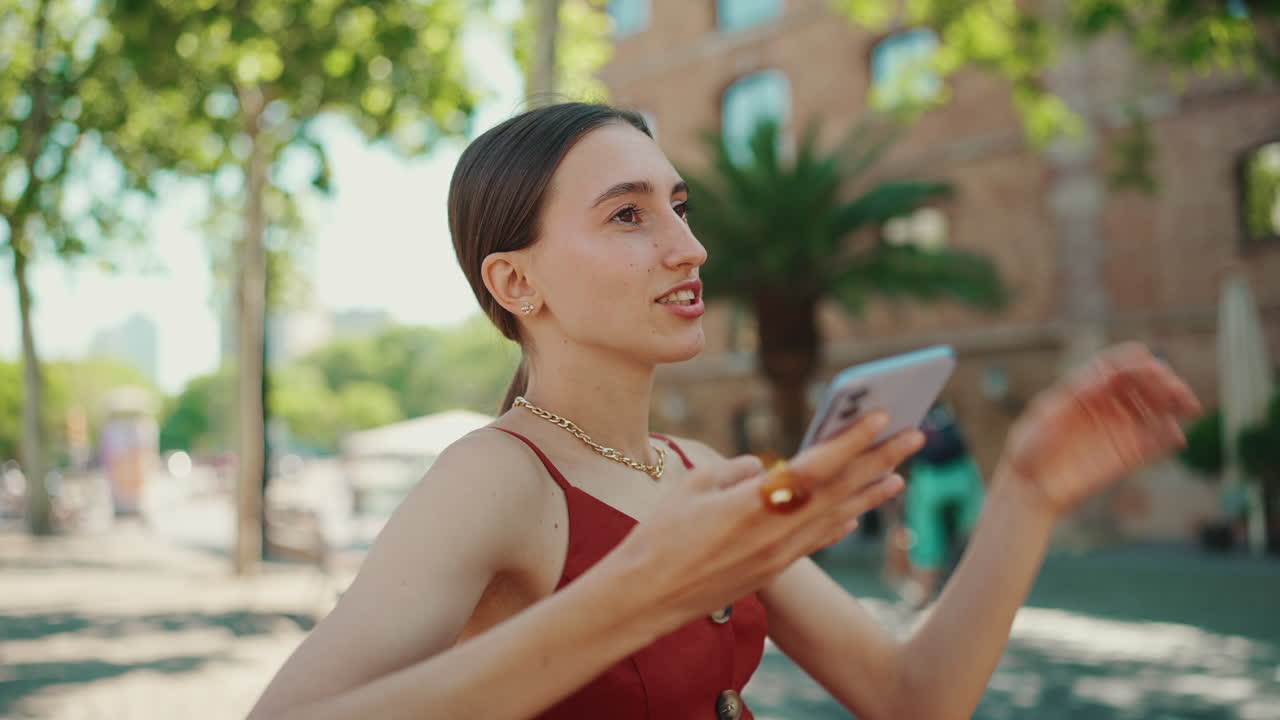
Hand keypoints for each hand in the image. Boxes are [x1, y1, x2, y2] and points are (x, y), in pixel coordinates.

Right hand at [611, 412, 923, 626]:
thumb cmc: (661, 535)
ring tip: (900, 475)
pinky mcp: (772, 571)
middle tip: (915, 436)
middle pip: (840, 489)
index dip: (853, 440)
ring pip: (836, 517)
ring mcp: (779, 555)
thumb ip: (737, 470)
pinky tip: (856, 513)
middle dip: (880, 460)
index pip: (819, 465)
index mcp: (757, 502)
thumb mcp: (694, 485)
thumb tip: (763, 469)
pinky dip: (840, 523)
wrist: (646, 596)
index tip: (882, 418)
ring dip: (870, 493)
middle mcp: (778, 530)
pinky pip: (817, 541)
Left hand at [999, 343, 1202, 516]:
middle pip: (1140, 385)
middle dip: (1161, 382)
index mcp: (1084, 390)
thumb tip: (1106, 375)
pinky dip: (1167, 437)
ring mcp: (1118, 429)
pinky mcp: (1127, 455)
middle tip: (1176, 388)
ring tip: (1188, 406)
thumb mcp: (1046, 416)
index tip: (1150, 363)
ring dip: (1173, 404)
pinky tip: (1176, 437)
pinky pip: (1153, 442)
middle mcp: (1105, 406)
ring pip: (1153, 409)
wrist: (1028, 486)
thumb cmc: (1028, 447)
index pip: (1116, 368)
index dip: (1135, 362)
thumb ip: (1076, 396)